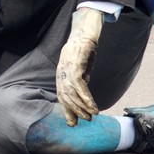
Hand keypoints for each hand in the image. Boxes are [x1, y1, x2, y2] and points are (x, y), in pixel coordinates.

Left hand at [56, 8, 103, 125]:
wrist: (86, 31)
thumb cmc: (84, 48)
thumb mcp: (80, 66)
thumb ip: (80, 78)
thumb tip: (82, 93)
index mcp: (61, 72)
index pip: (61, 94)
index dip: (66, 109)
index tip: (72, 122)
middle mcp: (61, 71)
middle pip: (65, 96)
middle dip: (73, 111)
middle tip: (83, 121)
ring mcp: (67, 68)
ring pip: (72, 93)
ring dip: (81, 107)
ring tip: (91, 116)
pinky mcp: (76, 64)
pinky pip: (80, 85)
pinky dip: (86, 98)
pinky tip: (93, 106)